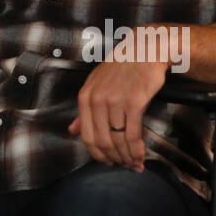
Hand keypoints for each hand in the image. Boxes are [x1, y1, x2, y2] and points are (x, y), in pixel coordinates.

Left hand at [67, 55, 169, 170]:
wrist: (144, 50)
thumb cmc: (121, 67)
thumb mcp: (96, 84)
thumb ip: (85, 110)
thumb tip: (72, 130)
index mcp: (85, 97)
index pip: (87, 136)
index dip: (98, 154)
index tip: (107, 161)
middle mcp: (97, 100)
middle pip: (103, 142)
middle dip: (114, 159)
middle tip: (124, 166)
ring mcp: (115, 101)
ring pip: (118, 140)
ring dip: (127, 157)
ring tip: (134, 163)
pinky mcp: (135, 103)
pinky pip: (134, 134)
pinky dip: (137, 150)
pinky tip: (140, 155)